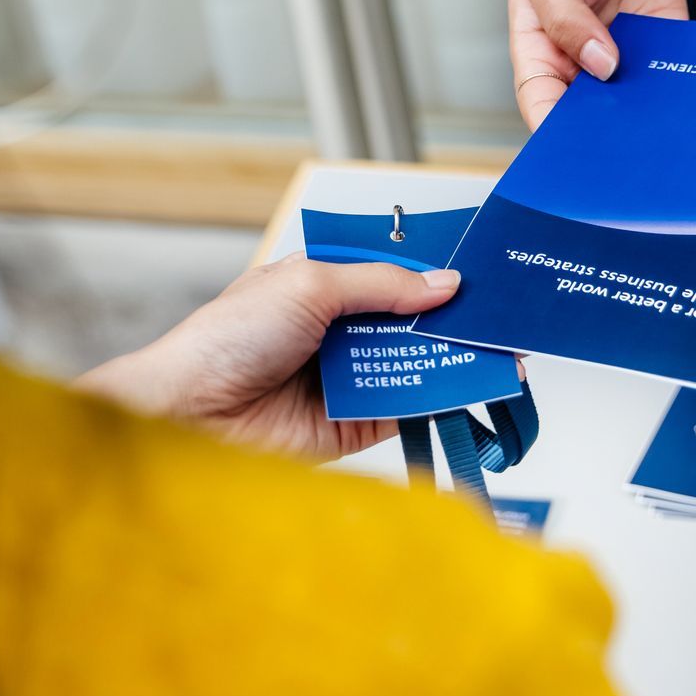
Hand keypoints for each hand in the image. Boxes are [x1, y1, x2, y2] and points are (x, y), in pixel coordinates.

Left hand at [78, 254, 468, 461]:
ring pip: (419, 362)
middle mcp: (341, 330)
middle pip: (414, 320)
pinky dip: (443, 397)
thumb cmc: (228, 339)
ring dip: (458, 357)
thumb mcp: (310, 284)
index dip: (436, 273)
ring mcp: (351, 376)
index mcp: (325, 285)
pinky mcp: (357, 422)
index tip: (481, 272)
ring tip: (505, 350)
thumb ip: (383, 284)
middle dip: (455, 318)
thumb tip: (445, 283)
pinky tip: (476, 384)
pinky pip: (410, 406)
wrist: (190, 416)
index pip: (395, 273)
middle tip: (504, 316)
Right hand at [509, 0, 687, 128]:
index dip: (552, 129)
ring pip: (631, 106)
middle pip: (586, 115)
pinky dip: (678, 89)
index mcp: (541, 51)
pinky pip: (667, 78)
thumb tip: (600, 65)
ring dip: (645, 117)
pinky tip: (689, 93)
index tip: (571, 145)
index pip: (540, 103)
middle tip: (625, 143)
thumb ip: (567, 17)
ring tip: (661, 126)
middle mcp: (579, 66)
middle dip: (604, 132)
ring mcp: (621, 62)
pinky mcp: (657, 50)